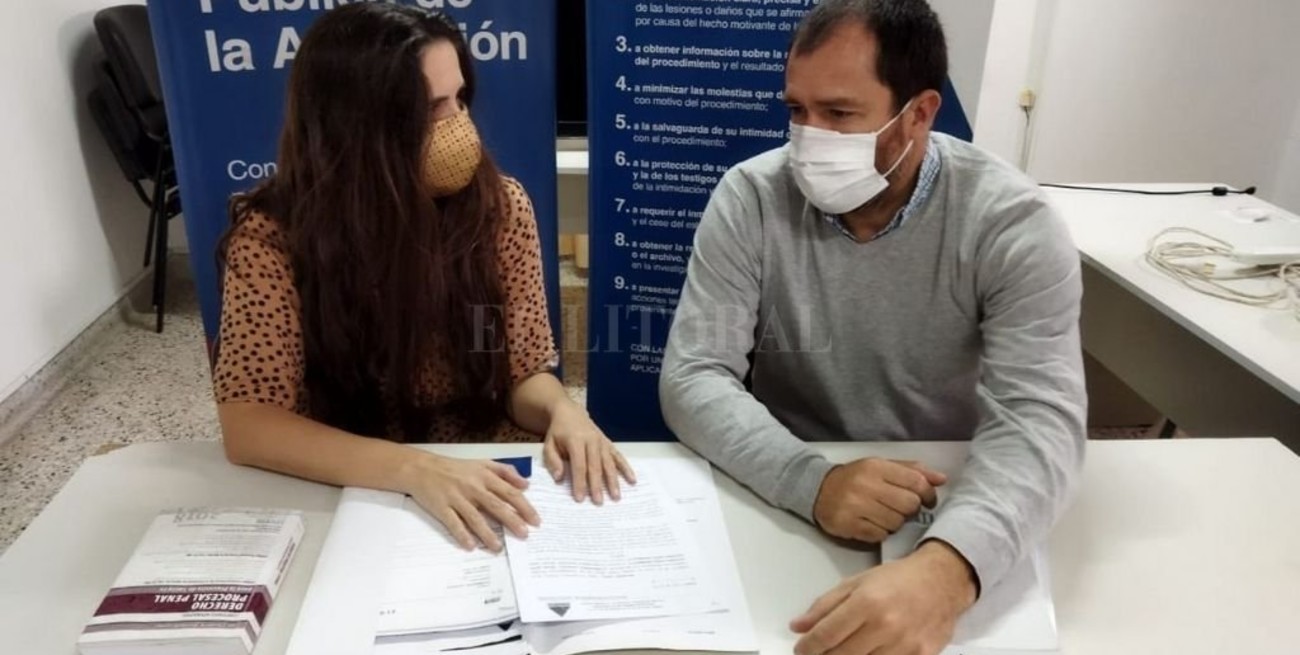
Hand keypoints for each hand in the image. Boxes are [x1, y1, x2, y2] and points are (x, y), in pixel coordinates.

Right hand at [403, 453, 539, 551]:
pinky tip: (471, 546)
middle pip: (495, 505)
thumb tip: (526, 484)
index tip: (535, 520)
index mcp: (484, 476)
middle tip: (524, 535)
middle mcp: (472, 487)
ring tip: (498, 547)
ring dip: (487, 533)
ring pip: (475, 517)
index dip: (524, 506)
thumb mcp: (482, 463)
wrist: (422, 468)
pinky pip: (453, 523)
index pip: (509, 492)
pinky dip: (462, 534)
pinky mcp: (441, 507)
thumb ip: (505, 471)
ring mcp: (456, 498)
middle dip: (511, 520)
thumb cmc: (455, 468)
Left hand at [542, 399, 635, 504]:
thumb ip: (553, 460)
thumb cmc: (558, 432)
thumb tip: (559, 478)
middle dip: (597, 485)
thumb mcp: (549, 444)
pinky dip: (626, 468)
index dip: (580, 482)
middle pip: (595, 466)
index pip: (579, 465)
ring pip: (609, 463)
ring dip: (613, 480)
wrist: (570, 412)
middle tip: (599, 502)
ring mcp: (602, 442)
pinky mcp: (608, 443)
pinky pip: (618, 456)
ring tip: (616, 496)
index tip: (580, 498)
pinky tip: (632, 480)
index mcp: (575, 440)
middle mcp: (591, 441)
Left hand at [791, 541, 977, 654]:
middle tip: (818, 653)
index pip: (826, 635)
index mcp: (866, 603)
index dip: (808, 647)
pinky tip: (867, 653)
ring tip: (843, 651)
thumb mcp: (856, 583)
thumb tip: (798, 626)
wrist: (942, 581)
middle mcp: (885, 626)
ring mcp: (905, 645)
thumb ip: (825, 605)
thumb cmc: (897, 579)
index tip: (801, 649)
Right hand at [814, 458, 947, 542]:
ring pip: (896, 523)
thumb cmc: (855, 478)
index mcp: (876, 467)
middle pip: (909, 505)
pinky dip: (880, 532)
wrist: (818, 490)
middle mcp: (866, 485)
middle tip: (901, 508)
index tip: (928, 500)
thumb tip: (942, 479)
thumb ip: (912, 470)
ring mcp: (856, 506)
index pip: (916, 482)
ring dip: (895, 522)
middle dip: (910, 509)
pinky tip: (871, 523)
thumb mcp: (882, 466)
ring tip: (883, 515)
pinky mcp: (849, 525)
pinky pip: (880, 535)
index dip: (929, 494)